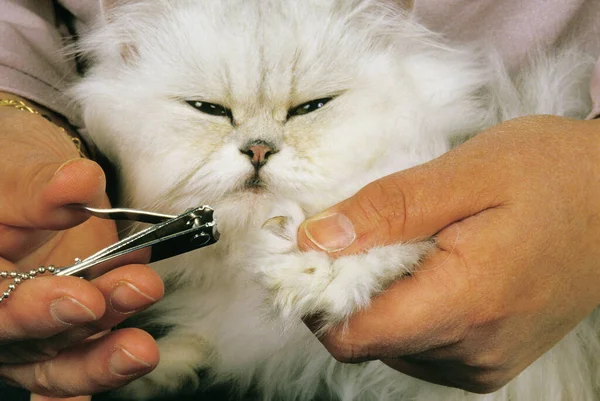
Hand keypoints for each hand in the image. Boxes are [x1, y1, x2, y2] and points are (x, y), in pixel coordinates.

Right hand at [0, 96, 163, 397]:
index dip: (32, 305)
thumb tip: (79, 184)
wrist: (41, 186)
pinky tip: (121, 379)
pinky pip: (74, 368)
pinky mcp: (66, 335)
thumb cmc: (15, 175)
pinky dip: (95, 379)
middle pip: (18, 336)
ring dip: (99, 356)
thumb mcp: (20, 170)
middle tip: (102, 307)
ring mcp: (28, 330)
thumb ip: (43, 186)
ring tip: (139, 348)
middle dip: (63, 324)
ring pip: (56, 358)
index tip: (81, 296)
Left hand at [297, 115, 599, 392]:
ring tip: (402, 244)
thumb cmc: (553, 175)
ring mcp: (482, 360)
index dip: (315, 297)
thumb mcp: (465, 173)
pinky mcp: (487, 357)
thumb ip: (385, 209)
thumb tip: (315, 237)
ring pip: (390, 344)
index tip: (306, 251)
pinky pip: (419, 343)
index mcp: (466, 303)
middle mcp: (473, 350)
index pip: (354, 336)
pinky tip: (426, 266)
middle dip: (342, 290)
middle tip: (354, 232)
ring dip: (376, 297)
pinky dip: (405, 307)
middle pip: (367, 340)